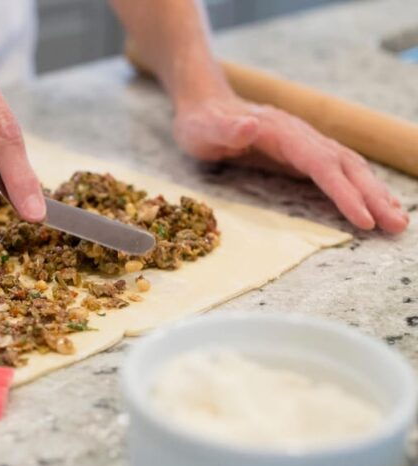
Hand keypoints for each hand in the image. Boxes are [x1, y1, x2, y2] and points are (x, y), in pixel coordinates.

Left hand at [173, 97, 408, 233]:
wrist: (204, 106)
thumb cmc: (201, 123)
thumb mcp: (203, 129)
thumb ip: (226, 129)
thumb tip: (250, 124)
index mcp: (282, 132)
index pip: (321, 164)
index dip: (343, 191)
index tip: (363, 217)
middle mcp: (301, 135)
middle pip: (345, 165)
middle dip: (373, 196)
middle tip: (397, 226)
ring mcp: (305, 143)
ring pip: (349, 167)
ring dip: (375, 193)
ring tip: (399, 219)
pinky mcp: (304, 153)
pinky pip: (340, 170)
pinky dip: (362, 187)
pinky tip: (375, 204)